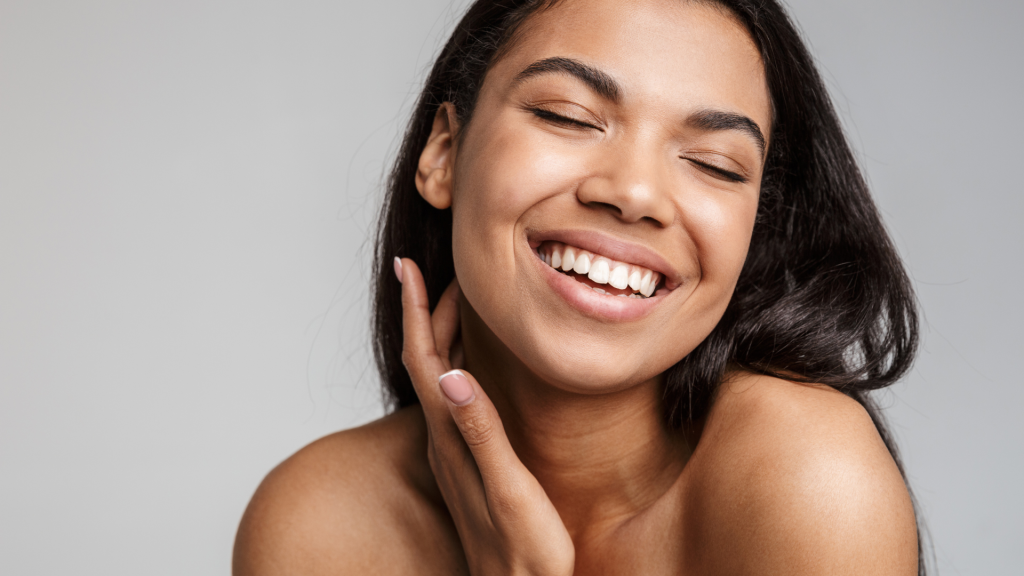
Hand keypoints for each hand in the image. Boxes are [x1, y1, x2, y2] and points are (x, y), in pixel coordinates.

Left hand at [396, 257, 574, 575]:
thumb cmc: (524, 551)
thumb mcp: (509, 490)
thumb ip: (482, 434)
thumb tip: (452, 375)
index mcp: (450, 437)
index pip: (423, 359)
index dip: (416, 310)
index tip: (406, 266)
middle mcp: (444, 439)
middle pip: (428, 361)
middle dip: (430, 311)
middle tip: (442, 269)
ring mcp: (454, 451)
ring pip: (439, 378)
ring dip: (442, 336)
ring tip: (456, 304)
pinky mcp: (469, 461)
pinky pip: (454, 398)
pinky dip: (457, 365)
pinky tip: (472, 366)